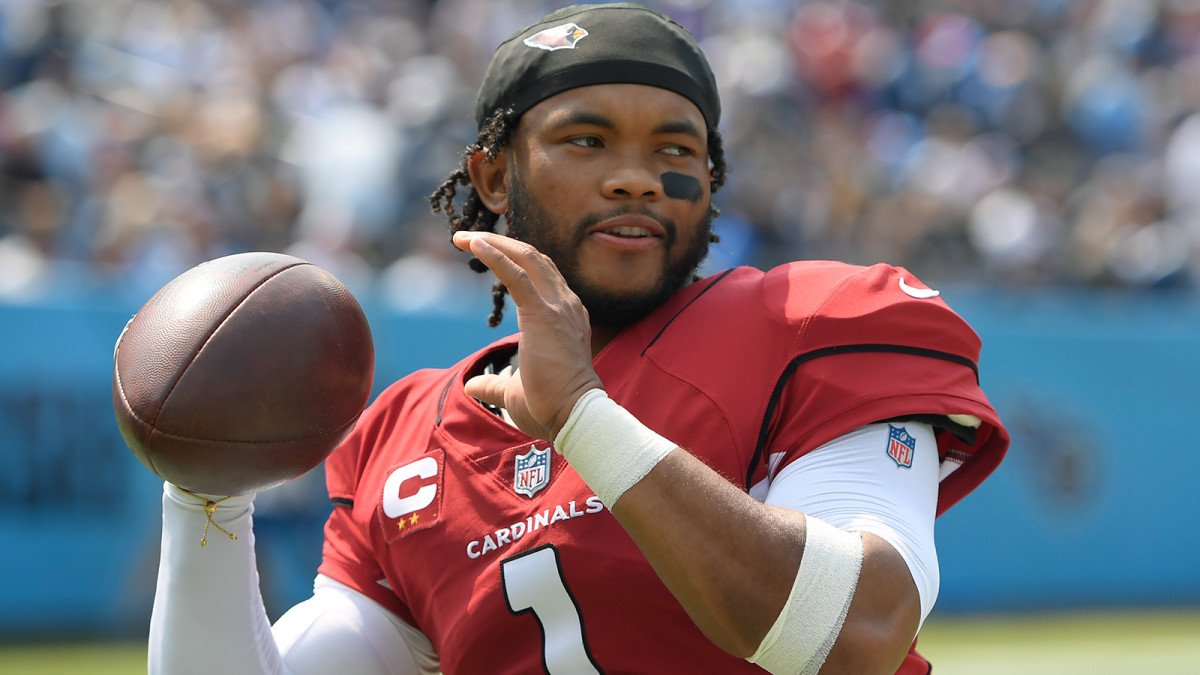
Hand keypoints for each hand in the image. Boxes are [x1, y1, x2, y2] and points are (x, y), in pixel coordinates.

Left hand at [453, 232, 603, 439]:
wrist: (574, 416)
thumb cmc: (552, 407)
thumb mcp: (515, 390)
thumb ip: (495, 383)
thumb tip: (472, 386)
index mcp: (566, 317)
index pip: (542, 276)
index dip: (514, 261)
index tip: (487, 256)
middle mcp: (566, 305)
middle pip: (534, 259)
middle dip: (501, 244)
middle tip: (468, 240)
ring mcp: (558, 307)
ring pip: (527, 258)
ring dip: (494, 244)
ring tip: (464, 238)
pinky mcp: (542, 314)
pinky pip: (516, 274)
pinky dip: (495, 256)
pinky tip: (475, 245)